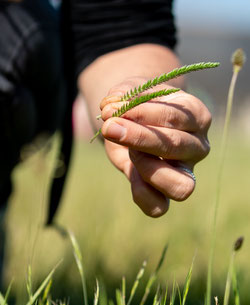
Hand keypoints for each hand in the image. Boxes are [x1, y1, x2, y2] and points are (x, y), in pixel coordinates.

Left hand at [99, 77, 210, 216]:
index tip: (111, 109)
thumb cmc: (136, 107)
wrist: (131, 122)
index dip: (140, 113)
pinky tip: (128, 171)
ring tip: (129, 152)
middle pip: (176, 147)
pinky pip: (159, 207)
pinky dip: (141, 194)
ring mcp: (185, 173)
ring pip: (180, 187)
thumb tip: (109, 109)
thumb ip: (122, 97)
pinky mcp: (165, 193)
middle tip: (109, 126)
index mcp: (197, 116)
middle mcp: (198, 147)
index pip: (175, 116)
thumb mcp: (130, 94)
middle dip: (138, 136)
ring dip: (148, 168)